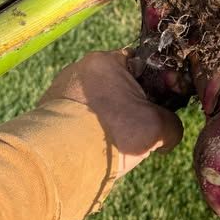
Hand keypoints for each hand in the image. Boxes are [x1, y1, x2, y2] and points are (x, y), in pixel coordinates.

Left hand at [38, 50, 183, 176]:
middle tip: (137, 129)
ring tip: (114, 142)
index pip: (139, 64)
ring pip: (96, 102)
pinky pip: (77, 117)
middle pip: (116, 84)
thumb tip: (169, 133)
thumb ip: (172, 124)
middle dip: (129, 105)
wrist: (64, 158)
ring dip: (108, 118)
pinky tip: (95, 146)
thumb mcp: (158, 127)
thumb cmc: (113, 133)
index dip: (154, 85)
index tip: (158, 107)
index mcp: (106, 61)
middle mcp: (79, 68)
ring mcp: (60, 89)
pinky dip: (88, 129)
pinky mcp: (47, 112)